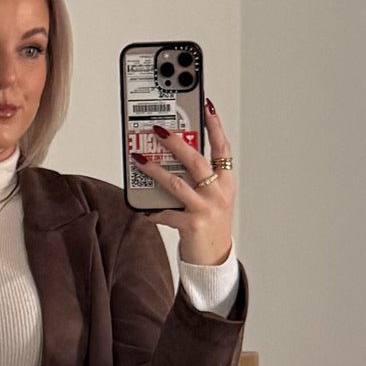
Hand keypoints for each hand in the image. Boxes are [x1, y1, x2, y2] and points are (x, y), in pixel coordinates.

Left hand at [131, 96, 234, 265]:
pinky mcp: (192, 225)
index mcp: (226, 182)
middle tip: (158, 130)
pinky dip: (153, 210)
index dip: (214, 126)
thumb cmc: (211, 224)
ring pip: (176, 183)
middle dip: (175, 142)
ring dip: (154, 170)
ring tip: (140, 160)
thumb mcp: (213, 198)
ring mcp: (206, 209)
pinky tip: (144, 208)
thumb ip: (199, 178)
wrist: (214, 259)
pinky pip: (167, 213)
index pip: (222, 147)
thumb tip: (173, 157)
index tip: (205, 105)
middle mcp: (218, 193)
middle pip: (196, 160)